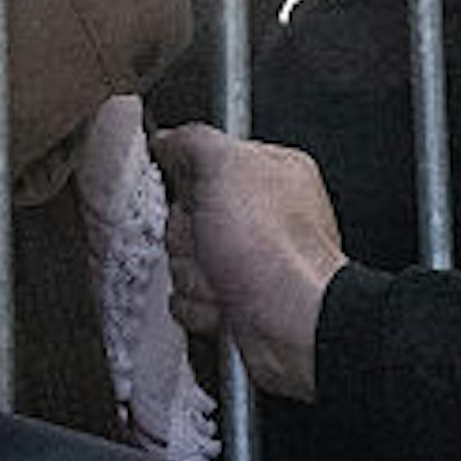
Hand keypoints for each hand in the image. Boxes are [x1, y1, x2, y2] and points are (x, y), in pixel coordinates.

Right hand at [149, 126, 342, 400]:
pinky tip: (225, 302)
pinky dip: (200, 305)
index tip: (195, 197)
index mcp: (268, 174)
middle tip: (213, 243)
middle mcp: (261, 217)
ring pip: (182, 261)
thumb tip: (169, 138)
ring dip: (194, 274)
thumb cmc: (275, 250)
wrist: (291, 322)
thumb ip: (194, 142)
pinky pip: (188, 298)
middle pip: (184, 218)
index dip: (189, 185)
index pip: (202, 166)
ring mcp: (248, 262)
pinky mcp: (234, 302)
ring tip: (226, 278)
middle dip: (188, 238)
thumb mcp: (227, 166)